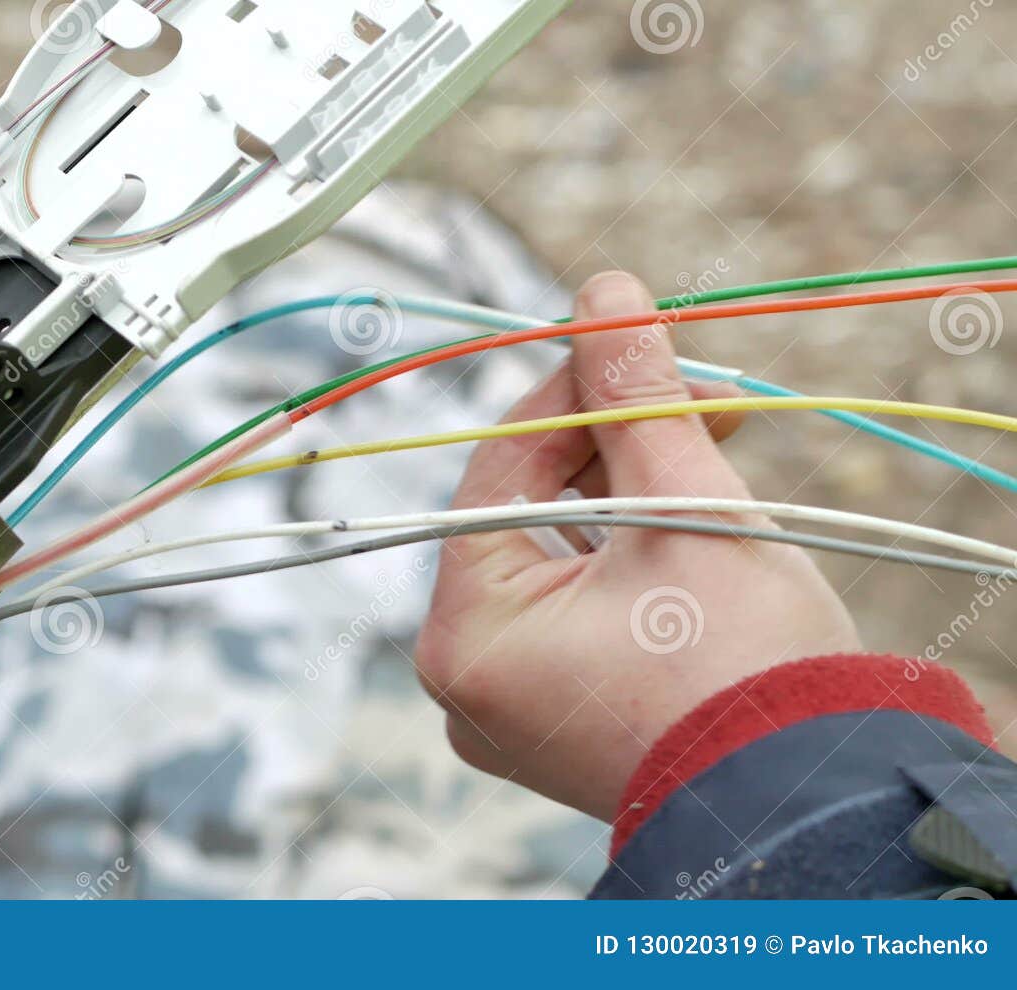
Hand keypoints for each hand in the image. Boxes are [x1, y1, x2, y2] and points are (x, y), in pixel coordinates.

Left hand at [413, 271, 861, 820]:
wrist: (807, 805)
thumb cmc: (744, 673)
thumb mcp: (685, 509)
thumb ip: (633, 398)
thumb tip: (602, 294)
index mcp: (466, 632)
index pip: (502, 468)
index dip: (571, 394)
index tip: (635, 344)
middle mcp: (466, 676)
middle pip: (526, 510)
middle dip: (611, 444)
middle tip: (699, 403)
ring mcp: (508, 704)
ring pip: (554, 553)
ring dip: (628, 493)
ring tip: (708, 458)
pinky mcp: (555, 716)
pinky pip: (572, 605)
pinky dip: (624, 555)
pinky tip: (685, 521)